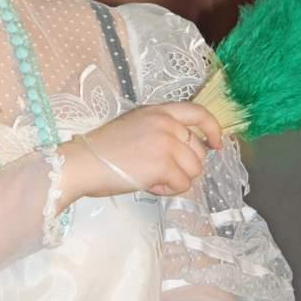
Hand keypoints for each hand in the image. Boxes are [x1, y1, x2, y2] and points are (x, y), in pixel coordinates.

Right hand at [59, 101, 222, 201]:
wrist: (84, 161)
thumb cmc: (104, 148)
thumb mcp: (136, 126)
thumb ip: (162, 131)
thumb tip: (186, 150)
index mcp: (159, 111)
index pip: (198, 112)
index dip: (212, 129)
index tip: (216, 144)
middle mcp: (167, 123)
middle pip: (198, 151)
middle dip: (185, 166)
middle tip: (160, 172)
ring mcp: (166, 143)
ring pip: (194, 171)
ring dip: (175, 180)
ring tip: (150, 177)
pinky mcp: (164, 164)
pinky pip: (182, 185)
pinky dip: (167, 190)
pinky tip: (147, 184)